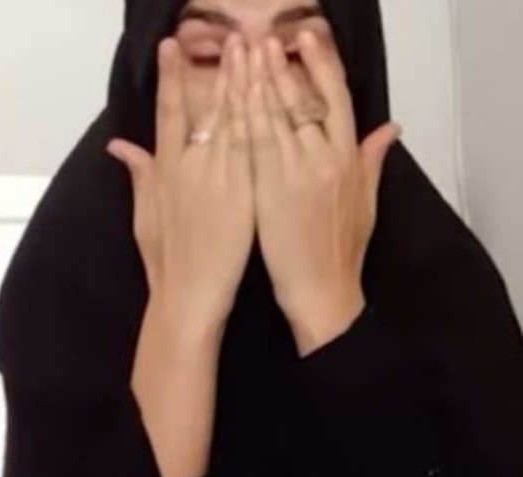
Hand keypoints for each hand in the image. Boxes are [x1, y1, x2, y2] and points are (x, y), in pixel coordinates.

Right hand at [108, 35, 256, 334]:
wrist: (188, 296)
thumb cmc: (166, 260)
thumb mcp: (144, 214)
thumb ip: (138, 173)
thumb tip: (119, 146)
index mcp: (164, 171)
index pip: (167, 112)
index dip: (170, 78)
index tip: (171, 47)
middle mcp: (190, 168)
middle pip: (206, 108)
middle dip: (219, 71)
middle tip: (232, 38)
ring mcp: (218, 178)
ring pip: (234, 121)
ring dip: (245, 84)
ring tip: (254, 52)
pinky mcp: (244, 192)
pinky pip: (255, 147)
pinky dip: (263, 118)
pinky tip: (273, 95)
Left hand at [246, 31, 400, 355]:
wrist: (323, 293)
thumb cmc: (340, 252)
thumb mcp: (366, 202)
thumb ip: (372, 161)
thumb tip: (389, 129)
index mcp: (349, 160)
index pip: (337, 100)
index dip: (321, 67)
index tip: (305, 42)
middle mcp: (325, 160)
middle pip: (304, 100)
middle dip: (282, 68)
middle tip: (263, 41)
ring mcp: (297, 174)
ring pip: (277, 117)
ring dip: (258, 84)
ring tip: (244, 56)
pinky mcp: (270, 191)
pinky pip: (254, 146)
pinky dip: (243, 119)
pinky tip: (231, 99)